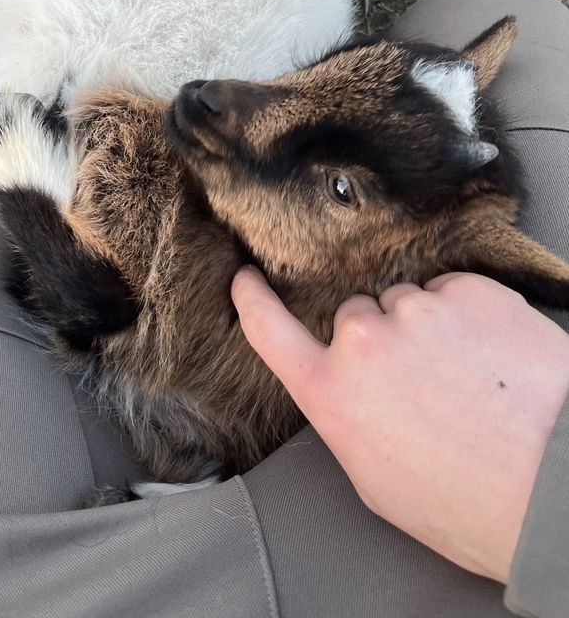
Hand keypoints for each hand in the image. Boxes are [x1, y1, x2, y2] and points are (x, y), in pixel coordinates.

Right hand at [231, 268, 568, 582]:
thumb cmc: (470, 504)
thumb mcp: (377, 481)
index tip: (245, 278)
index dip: (252, 300)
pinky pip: (453, 290)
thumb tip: (350, 394)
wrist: (553, 488)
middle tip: (424, 382)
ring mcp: (417, 311)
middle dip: (380, 338)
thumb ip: (346, 420)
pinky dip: (468, 316)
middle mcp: (364, 343)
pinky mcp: (469, 293)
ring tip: (468, 376)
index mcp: (332, 394)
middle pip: (357, 316)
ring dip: (428, 326)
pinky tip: (490, 358)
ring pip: (408, 301)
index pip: (270, 331)